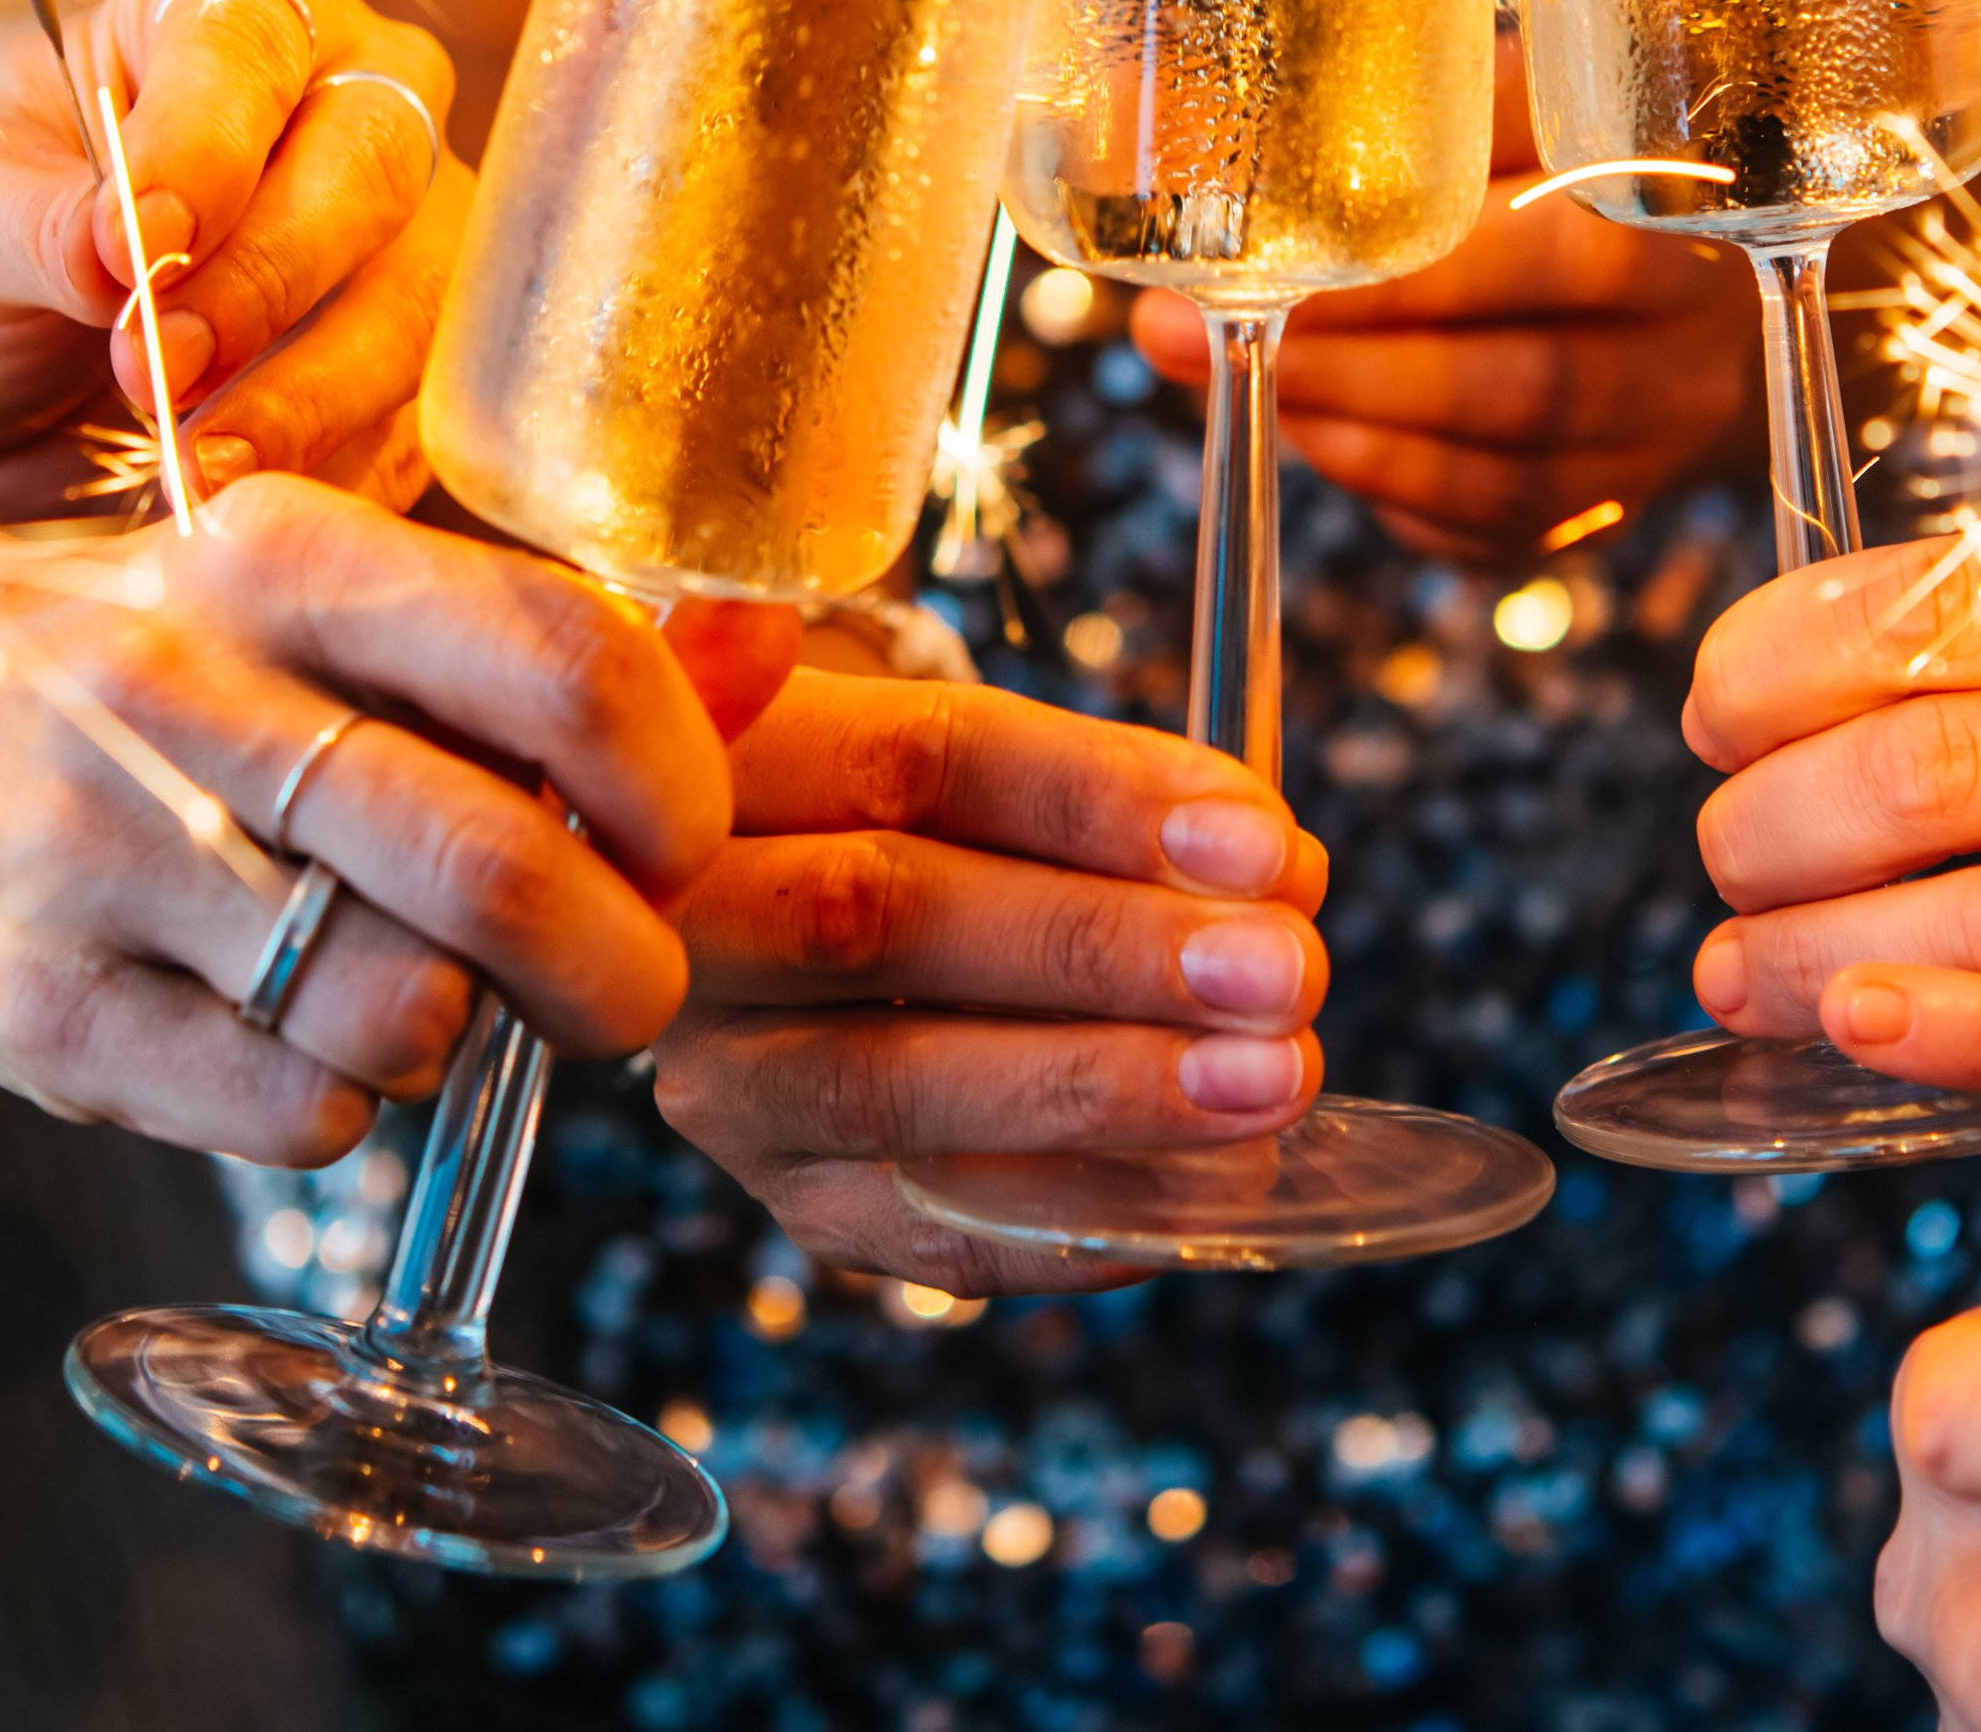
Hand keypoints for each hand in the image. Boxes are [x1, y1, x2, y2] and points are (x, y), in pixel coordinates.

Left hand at [0, 0, 463, 513]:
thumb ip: (23, 222)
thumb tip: (112, 251)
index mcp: (213, 2)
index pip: (251, 30)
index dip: (207, 135)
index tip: (136, 240)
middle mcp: (343, 89)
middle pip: (375, 154)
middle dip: (266, 275)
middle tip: (154, 368)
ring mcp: (406, 225)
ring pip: (422, 289)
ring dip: (312, 389)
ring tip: (195, 467)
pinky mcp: (418, 358)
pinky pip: (425, 410)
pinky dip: (339, 466)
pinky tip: (248, 507)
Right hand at [0, 473, 776, 1170]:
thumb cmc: (169, 670)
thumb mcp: (334, 600)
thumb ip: (543, 640)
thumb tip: (779, 639)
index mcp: (285, 554)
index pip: (566, 663)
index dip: (682, 784)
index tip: (687, 845)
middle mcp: (177, 688)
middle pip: (503, 864)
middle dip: (619, 966)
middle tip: (622, 988)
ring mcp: (88, 854)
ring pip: (402, 1009)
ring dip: (469, 1035)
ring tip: (438, 996)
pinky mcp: (33, 1011)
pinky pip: (294, 1112)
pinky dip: (346, 1105)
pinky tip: (307, 1039)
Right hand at [652, 669, 1331, 1293]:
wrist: (797, 941)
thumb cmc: (928, 829)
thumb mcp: (998, 768)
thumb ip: (1123, 801)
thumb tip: (1278, 872)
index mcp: (742, 750)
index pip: (921, 758)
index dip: (1099, 802)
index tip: (1262, 844)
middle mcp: (695, 912)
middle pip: (883, 916)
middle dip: (1105, 947)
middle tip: (1285, 971)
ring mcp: (724, 1072)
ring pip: (890, 1084)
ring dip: (1105, 1086)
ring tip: (1269, 1079)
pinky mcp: (788, 1198)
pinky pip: (929, 1230)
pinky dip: (1083, 1211)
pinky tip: (1212, 1183)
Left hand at [1138, 34, 1760, 556]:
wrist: (1701, 290)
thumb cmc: (1564, 168)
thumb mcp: (1501, 107)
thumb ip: (1375, 112)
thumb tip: (1138, 113)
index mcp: (1673, 200)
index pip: (1539, 247)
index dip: (1392, 269)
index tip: (1263, 256)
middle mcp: (1690, 328)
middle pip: (1520, 379)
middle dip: (1347, 361)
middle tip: (1208, 338)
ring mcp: (1660, 432)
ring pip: (1503, 463)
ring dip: (1355, 432)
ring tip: (1252, 383)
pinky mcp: (1609, 508)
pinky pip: (1495, 524)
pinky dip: (1393, 491)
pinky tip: (1322, 438)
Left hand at [1685, 534, 1980, 1193]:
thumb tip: (1791, 656)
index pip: (1954, 606)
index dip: (1789, 661)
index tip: (1712, 707)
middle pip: (1950, 767)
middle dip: (1782, 818)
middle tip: (1720, 851)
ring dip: (1824, 951)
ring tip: (1733, 964)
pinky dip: (1956, 1035)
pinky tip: (1850, 1025)